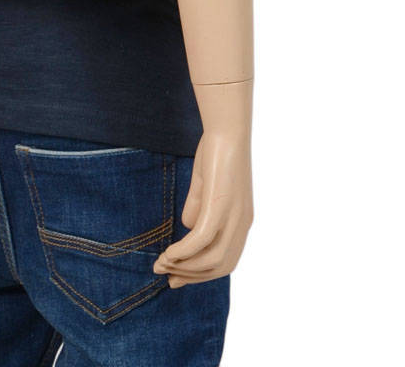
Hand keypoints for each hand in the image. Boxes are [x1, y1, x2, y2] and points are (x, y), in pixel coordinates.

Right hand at [152, 130, 253, 286]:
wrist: (227, 128)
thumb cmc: (216, 152)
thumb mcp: (206, 186)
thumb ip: (198, 207)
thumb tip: (186, 226)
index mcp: (242, 220)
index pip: (226, 261)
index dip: (201, 273)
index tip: (177, 276)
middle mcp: (242, 224)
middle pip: (220, 266)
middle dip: (191, 276)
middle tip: (166, 276)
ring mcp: (233, 216)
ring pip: (211, 259)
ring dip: (184, 267)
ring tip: (161, 264)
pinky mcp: (220, 205)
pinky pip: (200, 239)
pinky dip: (182, 252)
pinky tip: (167, 254)